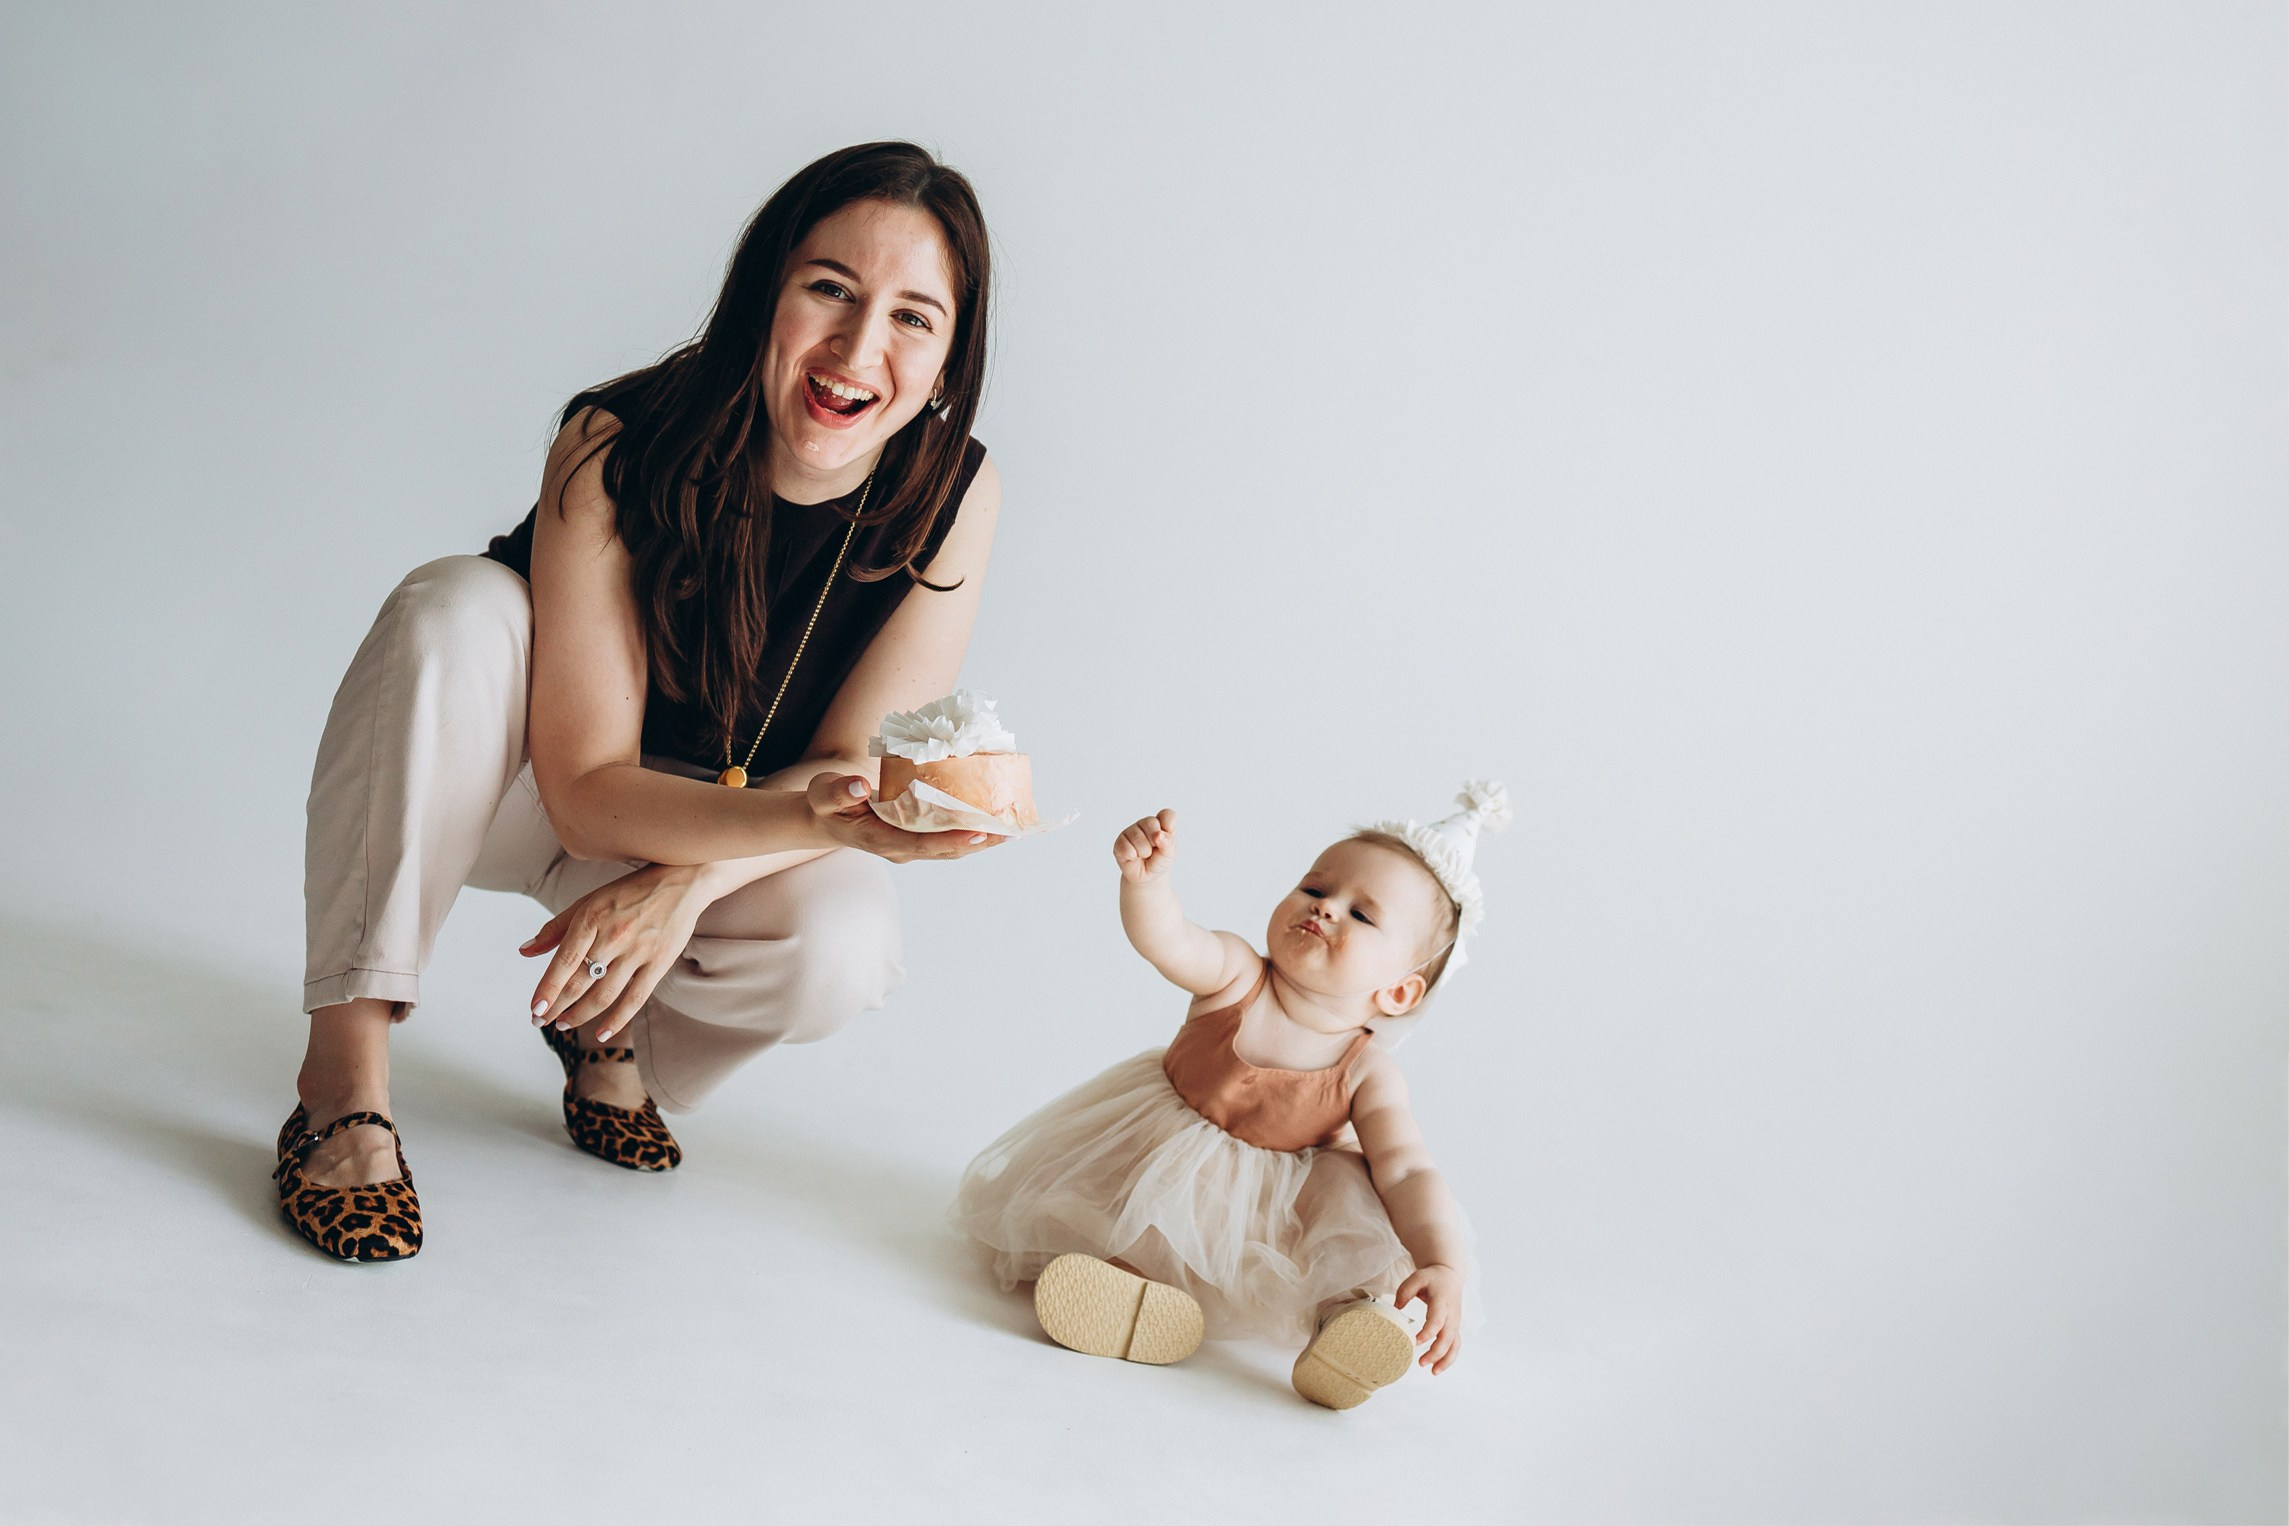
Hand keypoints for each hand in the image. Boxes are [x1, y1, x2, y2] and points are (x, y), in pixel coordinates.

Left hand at [520, 863, 712, 1042]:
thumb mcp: (589, 901)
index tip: (534, 1009)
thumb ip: (556, 928)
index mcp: (592, 917)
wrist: (681, 882)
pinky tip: (601, 1034)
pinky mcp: (659, 962)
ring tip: (564, 1024)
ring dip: (580, 1014)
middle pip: (581, 982)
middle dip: (557, 1006)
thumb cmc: (630, 893)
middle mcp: (614, 935)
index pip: (565, 960)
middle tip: (540, 1021)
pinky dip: (617, 1020)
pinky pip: (635, 998)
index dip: (548, 988)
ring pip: (604, 994)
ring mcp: (639, 951)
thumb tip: (525, 951)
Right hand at [803, 772, 1003, 862]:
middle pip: (946, 850)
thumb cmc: (825, 803)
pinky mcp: (917, 838)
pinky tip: (993, 820)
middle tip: (1012, 830)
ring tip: (1013, 828)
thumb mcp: (823, 793)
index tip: (980, 832)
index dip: (952, 840)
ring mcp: (910, 846)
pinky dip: (971, 831)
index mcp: (881, 840)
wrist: (824, 817)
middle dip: (979, 842)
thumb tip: (859, 786)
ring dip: (981, 840)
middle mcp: (901, 848)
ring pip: (952, 848)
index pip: (922, 844)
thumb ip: (837, 792)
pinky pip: (948, 838)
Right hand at [1113, 809, 1176, 883]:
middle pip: (1151, 823)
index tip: (1167, 836)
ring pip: (1138, 837)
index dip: (1168, 825)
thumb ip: (1169, 843)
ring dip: (1144, 852)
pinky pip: (1127, 848)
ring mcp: (1130, 831)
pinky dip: (1133, 857)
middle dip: (1155, 842)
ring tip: (1143, 855)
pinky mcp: (1119, 842)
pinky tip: (1133, 857)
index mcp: (1160, 823)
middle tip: (1153, 850)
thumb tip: (1158, 834)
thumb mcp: (1169, 854)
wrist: (1146, 877)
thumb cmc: (1159, 861)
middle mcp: (1144, 823)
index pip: (1167, 815)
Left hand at [1396, 1263, 1463, 1372]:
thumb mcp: (1417, 1277)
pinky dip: (1449, 1358)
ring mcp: (1455, 1322)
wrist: (1450, 1276)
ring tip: (1433, 1372)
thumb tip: (1396, 1308)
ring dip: (1445, 1360)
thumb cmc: (1431, 1278)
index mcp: (1442, 1301)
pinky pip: (1455, 1346)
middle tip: (1420, 1363)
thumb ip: (1405, 1291)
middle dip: (1436, 1353)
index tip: (1414, 1342)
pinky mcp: (1455, 1328)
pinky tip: (1437, 1368)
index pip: (1437, 1321)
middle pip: (1447, 1338)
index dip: (1427, 1333)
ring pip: (1455, 1345)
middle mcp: (1451, 1314)